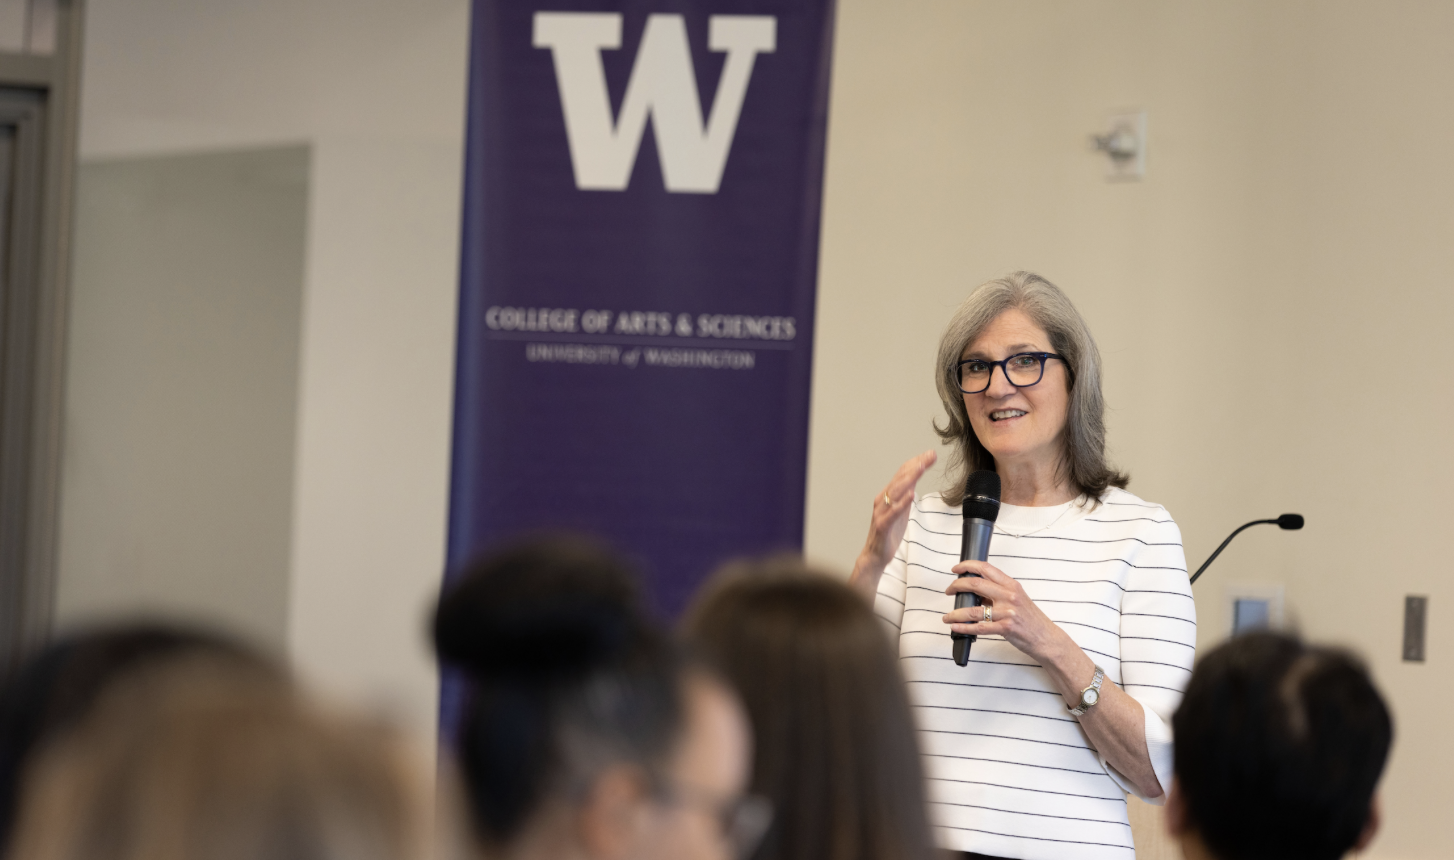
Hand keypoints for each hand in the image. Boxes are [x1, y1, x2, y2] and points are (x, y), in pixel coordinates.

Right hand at [848, 451, 936, 592]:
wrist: (876, 555)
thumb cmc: (888, 533)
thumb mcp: (901, 511)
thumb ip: (906, 496)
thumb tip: (914, 482)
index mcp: (888, 495)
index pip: (903, 474)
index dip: (917, 463)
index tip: (931, 454)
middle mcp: (883, 500)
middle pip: (900, 478)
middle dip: (916, 465)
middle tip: (930, 455)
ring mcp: (881, 512)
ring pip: (895, 491)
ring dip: (909, 478)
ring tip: (921, 468)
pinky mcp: (882, 525)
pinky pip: (892, 512)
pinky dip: (901, 502)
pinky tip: (911, 494)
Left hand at [941, 560, 1077, 664]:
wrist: (1046, 638)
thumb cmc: (1031, 619)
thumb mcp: (1017, 599)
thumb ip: (997, 593)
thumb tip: (974, 592)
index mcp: (1012, 585)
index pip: (986, 568)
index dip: (967, 566)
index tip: (956, 569)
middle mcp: (1009, 596)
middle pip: (975, 584)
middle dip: (956, 586)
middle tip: (949, 591)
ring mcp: (1007, 612)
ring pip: (973, 610)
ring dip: (956, 613)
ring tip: (947, 616)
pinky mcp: (1006, 628)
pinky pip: (979, 627)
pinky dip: (964, 627)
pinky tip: (955, 627)